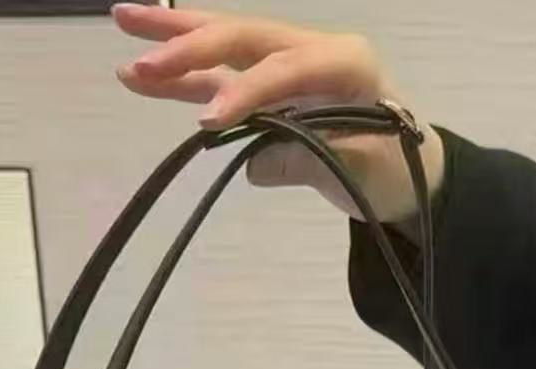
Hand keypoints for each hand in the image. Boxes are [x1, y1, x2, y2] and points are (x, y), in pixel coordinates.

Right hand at [111, 6, 444, 226]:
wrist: (412, 176)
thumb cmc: (395, 171)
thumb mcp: (365, 171)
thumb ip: (311, 161)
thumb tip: (254, 161)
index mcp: (345, 61)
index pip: (283, 69)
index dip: (245, 94)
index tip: (208, 123)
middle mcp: (310, 51)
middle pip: (244, 37)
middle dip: (191, 44)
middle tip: (141, 58)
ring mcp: (285, 68)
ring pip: (225, 46)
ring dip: (174, 40)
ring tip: (124, 25)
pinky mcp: (268, 93)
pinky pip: (220, 79)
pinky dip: (184, 78)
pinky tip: (141, 76)